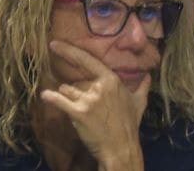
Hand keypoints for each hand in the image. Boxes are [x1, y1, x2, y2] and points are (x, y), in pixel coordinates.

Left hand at [40, 40, 147, 169]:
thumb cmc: (129, 126)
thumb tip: (148, 75)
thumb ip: (142, 87)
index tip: (54, 44)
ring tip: (80, 112)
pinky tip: (45, 96)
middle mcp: (99, 87)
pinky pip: (58, 100)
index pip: (87, 60)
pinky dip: (49, 97)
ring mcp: (88, 100)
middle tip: (85, 106)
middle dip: (75, 92)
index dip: (69, 51)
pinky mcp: (79, 112)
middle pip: (75, 81)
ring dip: (68, 98)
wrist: (122, 149)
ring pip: (66, 90)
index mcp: (111, 81)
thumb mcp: (139, 104)